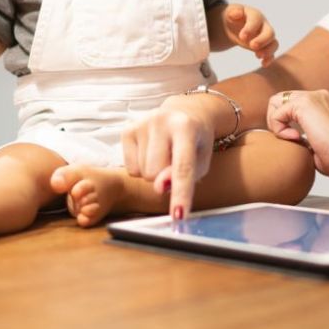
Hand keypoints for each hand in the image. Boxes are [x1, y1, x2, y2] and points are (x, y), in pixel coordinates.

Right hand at [121, 96, 215, 219]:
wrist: (183, 113)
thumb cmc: (195, 141)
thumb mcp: (201, 160)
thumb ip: (186, 177)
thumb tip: (159, 187)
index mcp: (185, 127)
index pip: (182, 167)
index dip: (181, 193)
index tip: (178, 215)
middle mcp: (160, 121)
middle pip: (155, 174)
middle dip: (164, 178)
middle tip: (174, 162)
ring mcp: (141, 123)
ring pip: (143, 173)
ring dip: (153, 173)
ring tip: (163, 154)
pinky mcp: (127, 130)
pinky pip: (131, 169)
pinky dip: (141, 168)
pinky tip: (150, 153)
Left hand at [223, 4, 277, 66]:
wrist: (235, 24)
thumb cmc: (233, 16)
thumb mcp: (230, 12)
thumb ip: (233, 11)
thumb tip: (236, 13)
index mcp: (255, 15)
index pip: (256, 20)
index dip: (250, 28)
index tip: (242, 37)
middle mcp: (263, 25)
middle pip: (270, 32)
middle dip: (262, 40)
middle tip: (252, 46)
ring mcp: (265, 36)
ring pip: (274, 43)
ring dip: (268, 50)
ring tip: (257, 56)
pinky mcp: (265, 46)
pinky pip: (272, 53)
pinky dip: (269, 58)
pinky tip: (263, 64)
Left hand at [266, 89, 328, 177]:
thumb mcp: (317, 144)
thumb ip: (304, 137)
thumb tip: (291, 140)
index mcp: (321, 104)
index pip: (290, 104)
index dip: (285, 123)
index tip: (298, 141)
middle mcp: (316, 96)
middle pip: (280, 100)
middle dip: (277, 121)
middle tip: (290, 139)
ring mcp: (311, 97)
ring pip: (275, 102)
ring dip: (277, 124)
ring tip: (294, 139)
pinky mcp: (305, 103)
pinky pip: (276, 113)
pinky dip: (279, 129)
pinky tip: (297, 138)